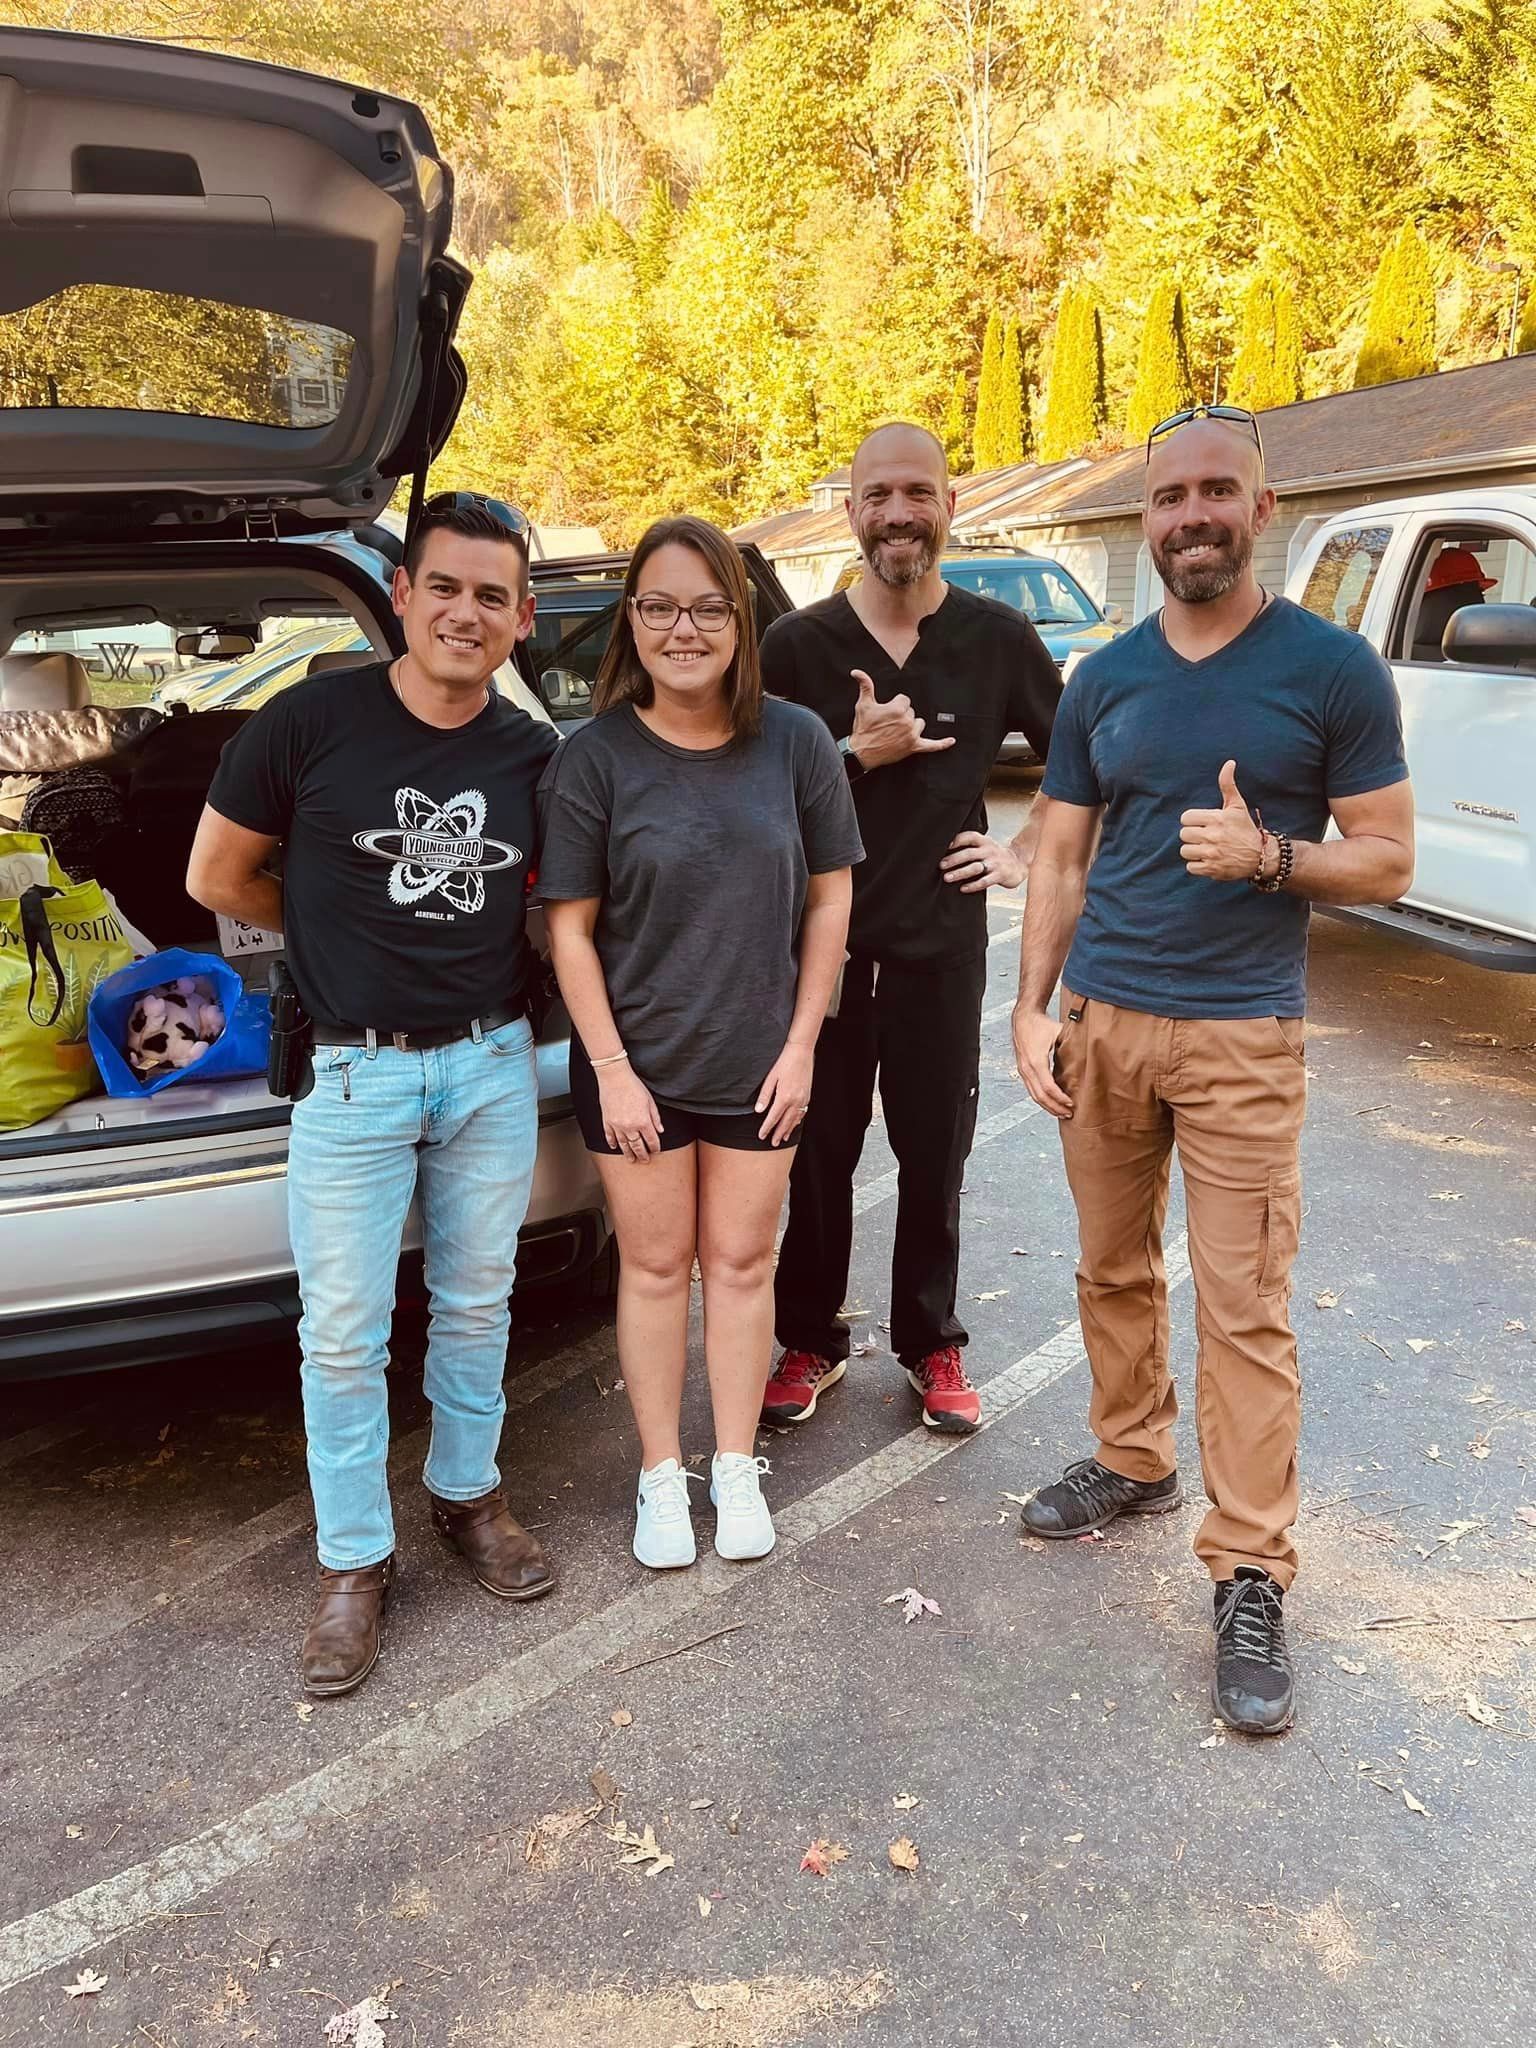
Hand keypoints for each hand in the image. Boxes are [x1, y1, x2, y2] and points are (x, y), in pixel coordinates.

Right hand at [597, 1063, 665, 1158]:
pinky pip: (609, 1136)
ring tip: (631, 1159)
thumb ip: (655, 1117)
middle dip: (642, 1155)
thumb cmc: (633, 1086)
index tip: (655, 1150)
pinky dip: (612, 1143)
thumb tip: (660, 1130)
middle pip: (637, 1146)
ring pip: (623, 1145)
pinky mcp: (607, 1121)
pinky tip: (615, 1147)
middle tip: (645, 1160)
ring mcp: (617, 1125)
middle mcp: (630, 1126)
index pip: (651, 1140)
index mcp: (643, 1121)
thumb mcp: (650, 1101)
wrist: (614, 1077)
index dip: (655, 1147)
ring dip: (628, 1153)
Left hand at [756, 1041, 813, 1145]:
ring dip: (788, 1130)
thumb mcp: (770, 1078)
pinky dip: (797, 1121)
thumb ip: (765, 1096)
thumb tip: (758, 1111)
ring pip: (795, 1120)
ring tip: (783, 1138)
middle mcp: (796, 1101)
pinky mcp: (807, 1096)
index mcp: (784, 1097)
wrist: (800, 1052)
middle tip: (773, 1143)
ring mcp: (803, 1099)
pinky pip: (802, 1113)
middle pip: (785, 1122)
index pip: (773, 1118)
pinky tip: (793, 1124)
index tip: (761, 1136)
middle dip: (778, 1134)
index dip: (767, 1128)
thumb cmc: (784, 1062)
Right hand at [848, 668, 955, 768]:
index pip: (905, 700)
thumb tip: (856, 672)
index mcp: (897, 709)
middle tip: (888, 724)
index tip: (886, 713)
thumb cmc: (863, 728)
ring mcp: (911, 735)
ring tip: (897, 731)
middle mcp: (907, 721)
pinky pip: (931, 745)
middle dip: (901, 716)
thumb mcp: (863, 704)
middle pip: (912, 712)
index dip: (895, 705)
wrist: (862, 752)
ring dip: (911, 726)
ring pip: (919, 723)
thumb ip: (865, 685)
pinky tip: (951, 741)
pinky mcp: (913, 747)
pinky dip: (942, 744)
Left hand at [940, 830, 1023, 893]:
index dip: (956, 840)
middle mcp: (989, 850)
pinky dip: (973, 885)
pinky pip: (985, 881)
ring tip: (947, 877)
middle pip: (969, 853)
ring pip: (975, 868)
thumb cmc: (995, 856)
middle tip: (941, 865)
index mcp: (984, 841)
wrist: (1019, 863)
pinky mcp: (1000, 875)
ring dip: (960, 872)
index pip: (969, 837)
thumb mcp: (985, 846)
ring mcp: (995, 863)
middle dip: (953, 859)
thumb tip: (945, 853)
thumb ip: (970, 847)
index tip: (943, 846)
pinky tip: (963, 888)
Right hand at [1013, 1004, 1073, 1118]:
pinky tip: (1051, 1103)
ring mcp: (1023, 1070)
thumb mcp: (1059, 1032)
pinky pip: (1031, 1090)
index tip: (1072, 1103)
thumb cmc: (1041, 1024)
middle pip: (1040, 1096)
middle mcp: (1027, 1068)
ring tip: (1061, 1113)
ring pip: (1034, 1096)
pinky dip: (1041, 1099)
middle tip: (1069, 1114)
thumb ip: (1072, 1042)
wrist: (1023, 1018)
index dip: (1060, 1098)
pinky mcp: (1022, 1071)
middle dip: (1055, 1107)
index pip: (1048, 1087)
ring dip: (1047, 1106)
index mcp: (1036, 1060)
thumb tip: (1092, 1048)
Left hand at [1179, 759, 1264, 881]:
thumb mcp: (1237, 805)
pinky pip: (1190, 867)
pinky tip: (1208, 860)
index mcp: (1217, 818)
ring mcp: (1212, 854)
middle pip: (1183, 834)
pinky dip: (1197, 865)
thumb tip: (1229, 762)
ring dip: (1193, 851)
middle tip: (1204, 837)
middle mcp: (1214, 836)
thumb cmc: (1245, 828)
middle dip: (1192, 835)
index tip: (1202, 823)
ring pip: (1185, 851)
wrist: (1261, 856)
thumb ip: (1228, 785)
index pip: (1186, 818)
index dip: (1192, 820)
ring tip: (1205, 848)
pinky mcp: (1212, 870)